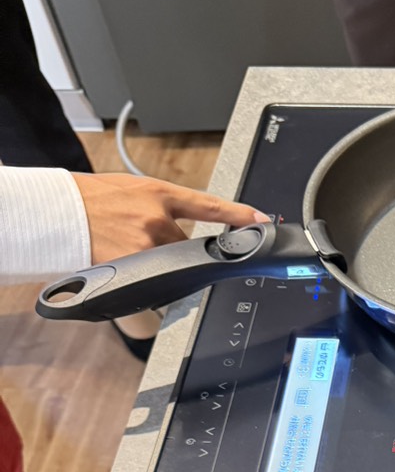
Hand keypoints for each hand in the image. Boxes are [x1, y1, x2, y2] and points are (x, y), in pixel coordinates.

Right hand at [71, 173, 267, 264]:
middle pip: (189, 245)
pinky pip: (154, 282)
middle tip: (143, 240)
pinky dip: (145, 280)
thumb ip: (158, 205)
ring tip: (126, 249)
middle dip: (174, 248)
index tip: (262, 220)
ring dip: (158, 264)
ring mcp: (148, 245)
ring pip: (171, 265)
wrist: (54, 211)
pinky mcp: (135, 267)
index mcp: (157, 193)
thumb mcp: (128, 189)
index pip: (209, 205)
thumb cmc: (86, 198)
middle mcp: (158, 219)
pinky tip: (126, 268)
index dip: (239, 214)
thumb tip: (179, 221)